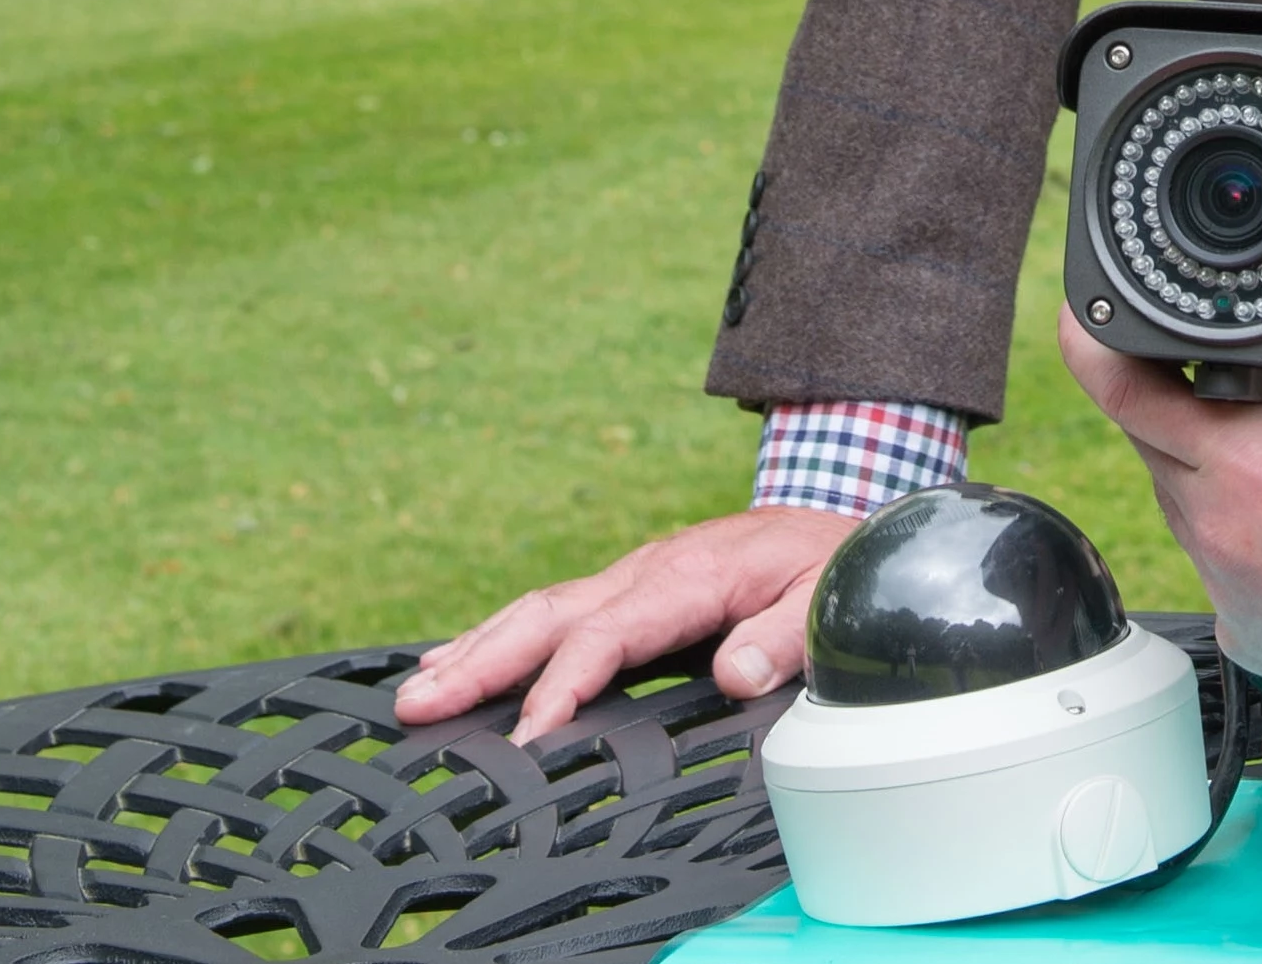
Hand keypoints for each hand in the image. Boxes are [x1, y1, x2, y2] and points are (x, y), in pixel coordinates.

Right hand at [393, 506, 857, 744]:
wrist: (844, 528)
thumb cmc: (834, 569)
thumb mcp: (828, 601)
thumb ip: (785, 637)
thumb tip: (734, 672)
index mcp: (693, 573)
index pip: (610, 632)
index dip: (564, 683)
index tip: (529, 734)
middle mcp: (651, 568)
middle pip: (551, 615)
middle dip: (482, 660)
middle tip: (420, 704)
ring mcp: (637, 575)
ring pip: (542, 609)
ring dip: (477, 648)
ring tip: (417, 688)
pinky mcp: (635, 589)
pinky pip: (559, 613)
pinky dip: (503, 636)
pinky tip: (463, 659)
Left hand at [1059, 210, 1261, 745]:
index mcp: (1244, 462)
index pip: (1124, 390)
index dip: (1094, 344)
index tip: (1084, 317)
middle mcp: (1217, 528)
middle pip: (1157, 445)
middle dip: (1182, 411)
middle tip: (1234, 387)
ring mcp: (1227, 590)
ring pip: (1189, 513)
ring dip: (1218, 482)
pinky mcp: (1248, 638)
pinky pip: (1222, 578)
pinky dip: (1249, 551)